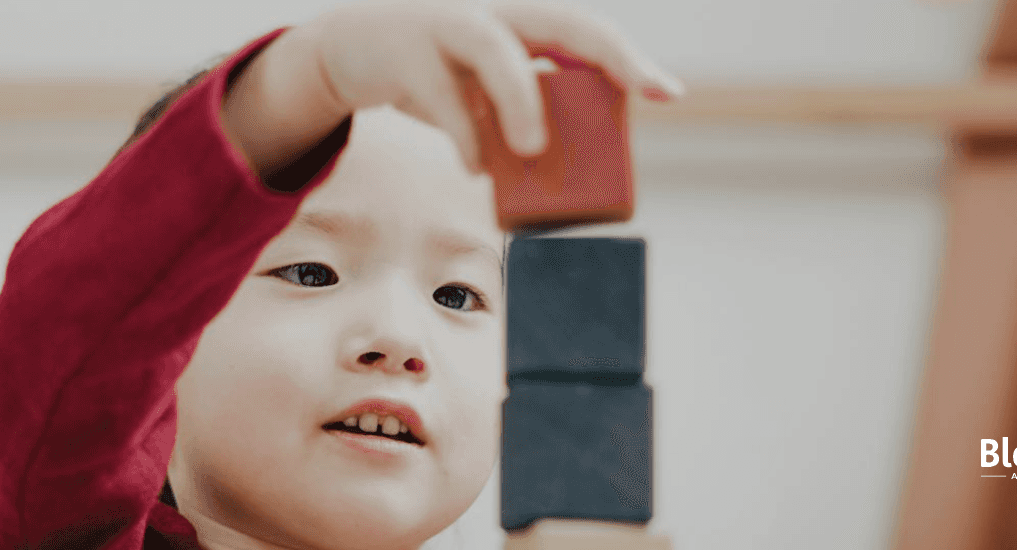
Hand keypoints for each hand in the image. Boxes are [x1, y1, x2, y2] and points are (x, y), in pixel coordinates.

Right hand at [222, 1, 683, 174]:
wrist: (349, 48)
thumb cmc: (434, 72)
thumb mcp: (482, 87)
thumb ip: (519, 112)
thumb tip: (559, 171)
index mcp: (519, 20)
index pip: (586, 30)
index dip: (628, 58)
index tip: (667, 94)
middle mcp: (492, 11)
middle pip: (562, 20)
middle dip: (609, 55)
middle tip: (640, 96)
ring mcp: (445, 25)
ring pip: (493, 47)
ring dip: (520, 98)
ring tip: (533, 151)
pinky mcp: (404, 52)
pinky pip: (440, 94)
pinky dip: (463, 135)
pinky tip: (476, 168)